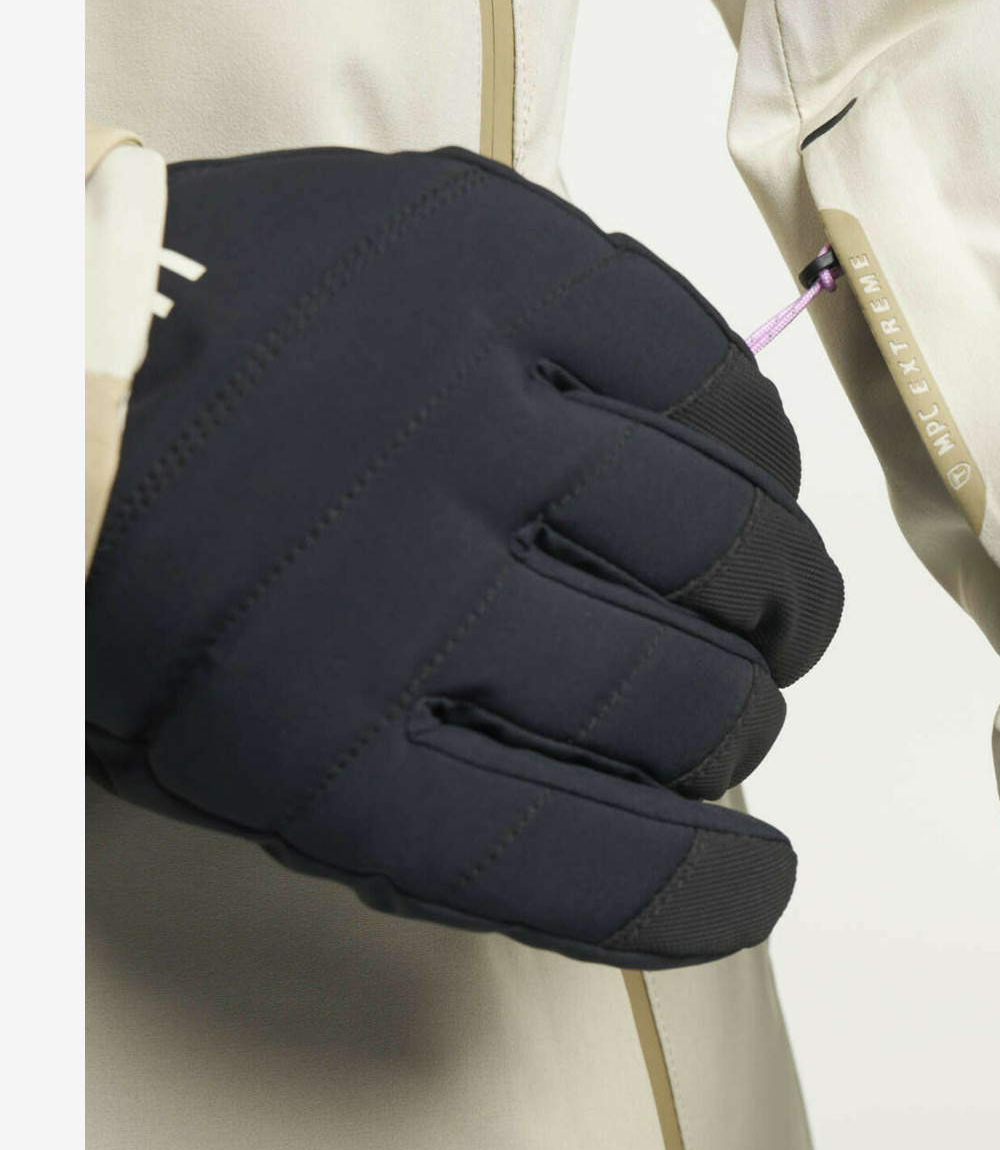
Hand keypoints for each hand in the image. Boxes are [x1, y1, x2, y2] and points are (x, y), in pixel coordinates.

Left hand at [86, 147, 842, 966]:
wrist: (49, 346)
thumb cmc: (144, 568)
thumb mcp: (228, 754)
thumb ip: (422, 816)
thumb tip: (636, 835)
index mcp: (313, 736)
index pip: (594, 860)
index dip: (711, 891)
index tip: (756, 883)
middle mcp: (399, 570)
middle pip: (679, 700)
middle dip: (735, 731)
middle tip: (731, 715)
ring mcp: (456, 394)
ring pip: (722, 535)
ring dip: (777, 595)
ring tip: (769, 603)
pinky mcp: (496, 257)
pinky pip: (704, 371)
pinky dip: (751, 443)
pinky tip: (741, 472)